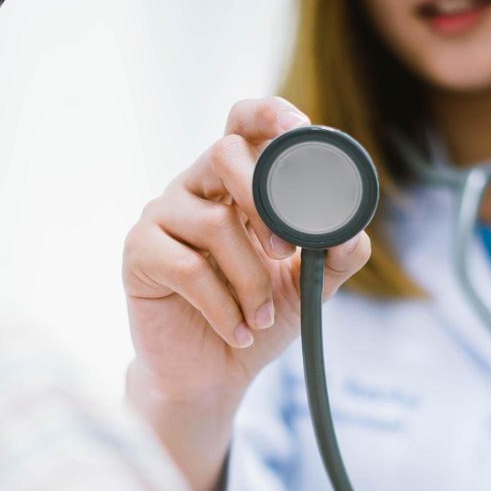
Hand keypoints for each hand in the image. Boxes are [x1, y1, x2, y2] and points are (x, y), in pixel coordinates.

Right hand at [122, 98, 371, 490]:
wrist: (212, 375)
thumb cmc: (255, 318)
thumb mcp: (306, 286)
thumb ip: (333, 255)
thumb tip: (352, 231)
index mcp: (235, 183)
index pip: (244, 123)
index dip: (269, 114)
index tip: (302, 130)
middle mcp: (195, 188)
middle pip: (222, 153)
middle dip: (265, 203)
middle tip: (286, 254)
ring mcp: (161, 217)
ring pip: (213, 223)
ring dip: (250, 280)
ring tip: (260, 318)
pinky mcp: (138, 253)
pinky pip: (187, 268)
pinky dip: (223, 307)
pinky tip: (238, 332)